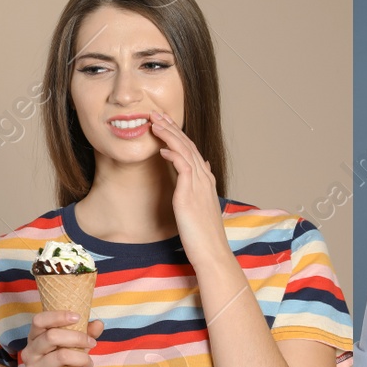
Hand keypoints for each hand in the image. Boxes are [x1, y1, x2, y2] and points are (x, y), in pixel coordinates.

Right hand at [18, 311, 104, 366]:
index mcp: (34, 339)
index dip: (58, 316)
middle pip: (51, 336)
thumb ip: (84, 336)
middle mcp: (30, 352)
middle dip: (78, 338)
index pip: (39, 320)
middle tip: (92, 344)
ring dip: (83, 359)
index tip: (78, 317)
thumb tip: (99, 323)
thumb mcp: (73, 351)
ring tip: (90, 364)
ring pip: (61, 356)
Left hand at [149, 112, 232, 264]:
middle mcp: (204, 180)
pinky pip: (183, 168)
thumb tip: (202, 166)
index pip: (191, 150)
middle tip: (156, 113)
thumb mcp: (203, 205)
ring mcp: (198, 186)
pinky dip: (173, 155)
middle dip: (171, 128)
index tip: (164, 123)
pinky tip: (161, 148)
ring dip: (170, 135)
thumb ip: (201, 185)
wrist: (212, 253)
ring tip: (155, 123)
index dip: (177, 134)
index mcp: (205, 181)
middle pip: (187, 145)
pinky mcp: (190, 195)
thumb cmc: (204, 234)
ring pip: (185, 152)